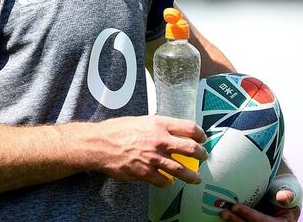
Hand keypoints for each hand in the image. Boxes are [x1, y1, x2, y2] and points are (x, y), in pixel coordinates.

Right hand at [92, 115, 207, 186]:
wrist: (100, 144)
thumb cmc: (116, 130)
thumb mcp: (140, 120)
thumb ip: (156, 126)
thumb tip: (168, 131)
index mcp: (159, 124)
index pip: (188, 127)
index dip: (200, 134)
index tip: (202, 138)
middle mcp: (160, 140)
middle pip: (190, 149)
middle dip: (200, 154)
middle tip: (203, 157)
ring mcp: (154, 158)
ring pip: (181, 170)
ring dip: (191, 176)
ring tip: (197, 178)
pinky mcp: (145, 172)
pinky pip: (163, 181)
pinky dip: (168, 182)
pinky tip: (169, 182)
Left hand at [219, 190, 300, 221]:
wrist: (282, 196)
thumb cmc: (285, 193)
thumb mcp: (290, 192)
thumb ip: (287, 194)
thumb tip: (284, 197)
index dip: (249, 215)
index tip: (235, 207)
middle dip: (237, 221)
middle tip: (223, 212)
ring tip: (222, 214)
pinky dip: (234, 221)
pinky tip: (223, 217)